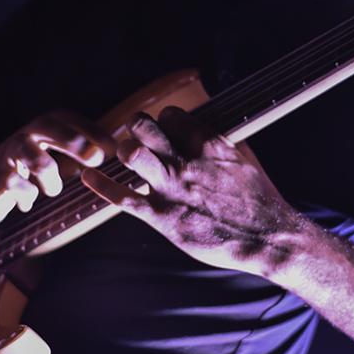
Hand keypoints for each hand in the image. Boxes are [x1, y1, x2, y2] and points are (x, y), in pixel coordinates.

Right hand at [0, 111, 113, 228]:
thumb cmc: (19, 176)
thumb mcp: (48, 158)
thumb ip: (76, 154)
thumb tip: (118, 155)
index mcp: (39, 129)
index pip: (67, 119)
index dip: (91, 130)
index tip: (113, 149)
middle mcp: (24, 136)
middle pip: (48, 124)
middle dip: (75, 141)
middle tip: (95, 160)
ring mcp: (7, 156)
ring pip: (35, 158)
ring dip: (50, 177)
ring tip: (50, 191)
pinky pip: (17, 185)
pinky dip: (26, 198)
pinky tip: (25, 205)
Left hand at [82, 106, 305, 275]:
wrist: (266, 237)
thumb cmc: (258, 200)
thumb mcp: (241, 161)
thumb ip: (215, 147)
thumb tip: (199, 136)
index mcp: (208, 143)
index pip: (170, 116)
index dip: (165, 123)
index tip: (167, 134)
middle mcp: (186, 161)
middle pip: (144, 126)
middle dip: (137, 127)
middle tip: (138, 138)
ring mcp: (172, 189)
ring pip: (132, 154)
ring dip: (125, 152)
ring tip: (128, 158)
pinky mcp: (163, 217)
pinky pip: (122, 198)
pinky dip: (101, 186)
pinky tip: (87, 178)